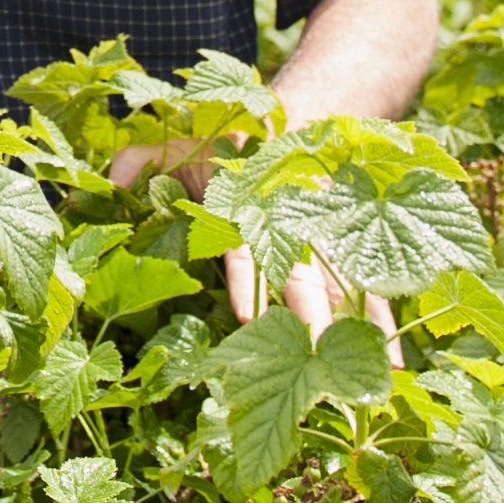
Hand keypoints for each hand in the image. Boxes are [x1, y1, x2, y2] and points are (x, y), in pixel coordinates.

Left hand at [107, 135, 400, 359]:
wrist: (296, 128)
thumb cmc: (227, 152)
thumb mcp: (181, 148)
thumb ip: (142, 163)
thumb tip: (110, 182)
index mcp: (251, 203)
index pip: (247, 244)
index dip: (245, 277)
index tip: (242, 314)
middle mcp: (296, 225)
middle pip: (308, 272)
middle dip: (311, 315)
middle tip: (314, 355)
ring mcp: (330, 241)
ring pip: (349, 285)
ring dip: (360, 330)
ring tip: (376, 374)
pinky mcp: (351, 256)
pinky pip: (369, 291)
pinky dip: (380, 326)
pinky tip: (392, 364)